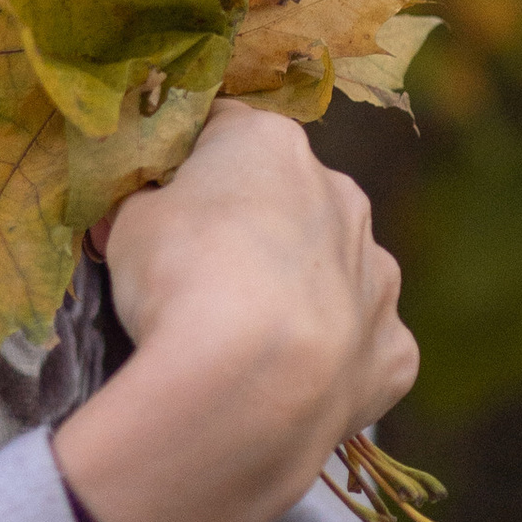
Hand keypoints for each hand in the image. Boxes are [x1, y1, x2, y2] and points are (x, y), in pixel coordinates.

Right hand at [51, 100, 419, 521]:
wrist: (245, 388)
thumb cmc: (178, 280)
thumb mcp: (127, 224)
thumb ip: (145, 206)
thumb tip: (145, 212)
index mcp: (272, 144)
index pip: (219, 134)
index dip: (182, 172)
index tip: (155, 209)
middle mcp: (340, 194)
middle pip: (286, 200)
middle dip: (248, 229)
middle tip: (197, 279)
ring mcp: (376, 273)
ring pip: (331, 269)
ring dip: (296, 290)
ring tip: (246, 339)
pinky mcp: (395, 348)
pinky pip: (359, 343)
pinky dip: (329, 356)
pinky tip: (290, 381)